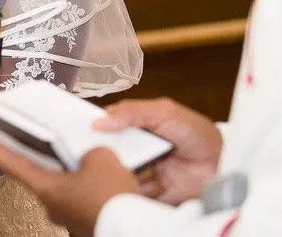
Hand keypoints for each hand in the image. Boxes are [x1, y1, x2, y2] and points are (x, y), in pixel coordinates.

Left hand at [0, 137, 138, 236]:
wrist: (135, 229)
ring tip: (88, 161)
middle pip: (40, 175)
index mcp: (46, 188)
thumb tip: (89, 156)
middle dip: (45, 160)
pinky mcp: (85, 223)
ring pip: (64, 189)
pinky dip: (88, 189)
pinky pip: (81, 200)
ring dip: (72, 176)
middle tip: (45, 143)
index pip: (11, 163)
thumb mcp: (101, 159)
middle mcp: (52, 205)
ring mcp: (68, 218)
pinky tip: (103, 181)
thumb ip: (87, 151)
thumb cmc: (112, 200)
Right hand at [94, 98, 221, 204]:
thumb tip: (99, 121)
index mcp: (132, 126)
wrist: (222, 164)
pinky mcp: (147, 192)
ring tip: (134, 167)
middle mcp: (132, 149)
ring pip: (115, 173)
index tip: (80, 132)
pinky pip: (130, 193)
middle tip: (105, 152)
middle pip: (104, 152)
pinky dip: (133, 188)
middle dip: (103, 153)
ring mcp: (139, 170)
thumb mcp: (164, 112)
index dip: (90, 129)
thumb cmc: (197, 133)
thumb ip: (131, 112)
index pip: (102, 127)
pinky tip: (145, 181)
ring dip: (120, 172)